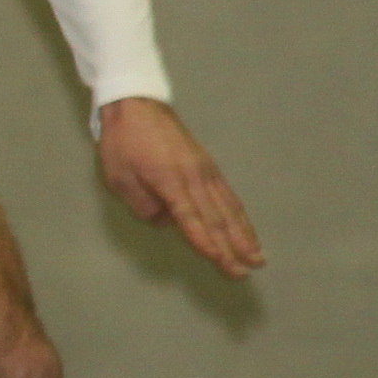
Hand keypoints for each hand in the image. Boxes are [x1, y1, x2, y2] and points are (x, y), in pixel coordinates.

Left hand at [97, 97, 264, 277]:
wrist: (138, 106)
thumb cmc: (123, 143)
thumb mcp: (119, 178)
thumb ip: (142, 205)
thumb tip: (167, 222)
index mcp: (170, 182)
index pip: (192, 221)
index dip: (207, 244)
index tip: (222, 264)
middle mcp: (195, 178)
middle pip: (217, 219)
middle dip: (232, 248)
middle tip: (245, 272)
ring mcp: (206, 171)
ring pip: (229, 208)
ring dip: (244, 235)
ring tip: (258, 258)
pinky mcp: (209, 167)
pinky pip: (228, 195)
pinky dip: (240, 215)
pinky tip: (247, 229)